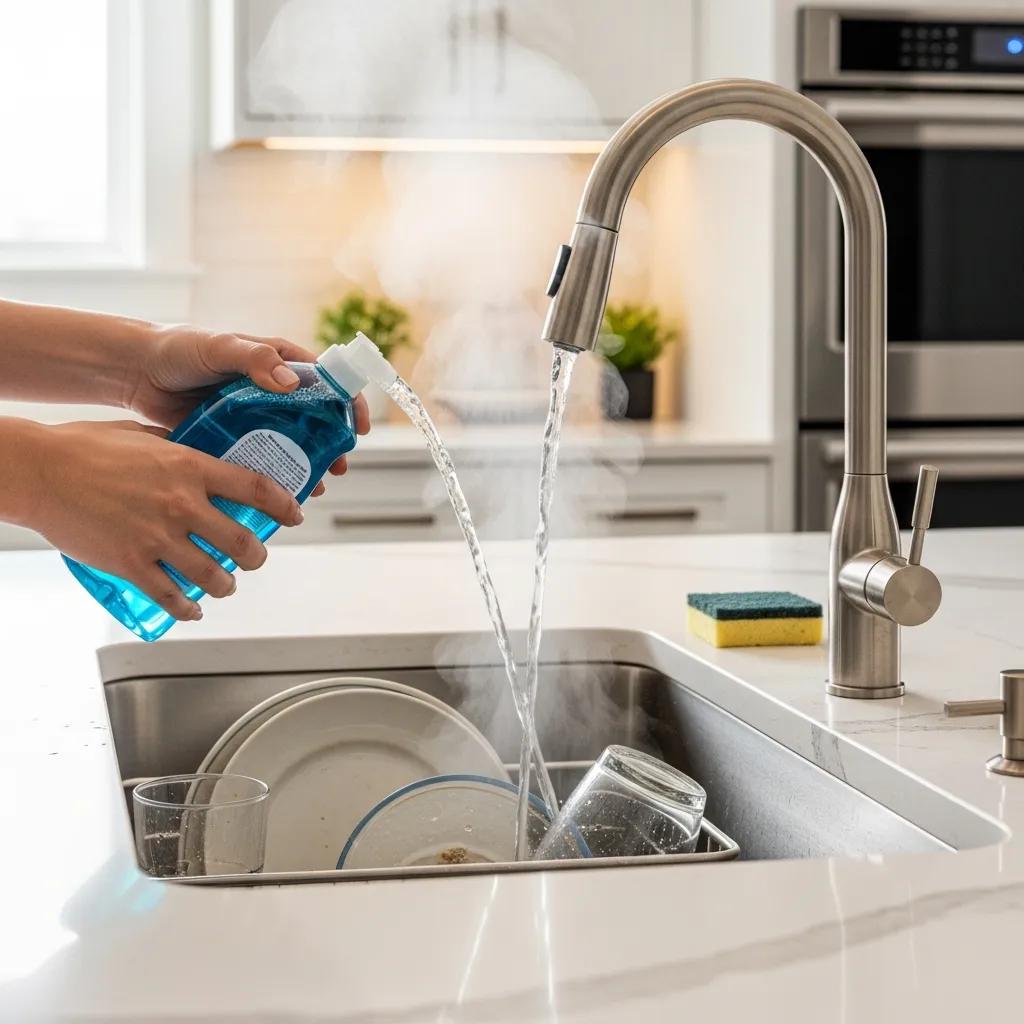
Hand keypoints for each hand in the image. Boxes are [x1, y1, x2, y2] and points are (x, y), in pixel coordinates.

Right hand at [30, 420, 305, 620]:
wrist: (38, 470)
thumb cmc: (84, 447)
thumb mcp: (145, 435)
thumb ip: (179, 449)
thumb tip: (202, 455)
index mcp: (190, 467)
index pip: (256, 489)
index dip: (284, 506)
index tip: (295, 515)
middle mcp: (182, 504)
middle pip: (243, 542)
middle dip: (256, 556)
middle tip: (255, 558)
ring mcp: (157, 537)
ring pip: (214, 576)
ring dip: (226, 585)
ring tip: (224, 584)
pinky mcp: (131, 563)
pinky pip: (171, 597)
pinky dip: (188, 608)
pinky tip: (191, 608)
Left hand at [128, 325, 370, 493]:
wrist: (135, 371)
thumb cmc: (178, 349)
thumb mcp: (219, 348)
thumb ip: (255, 359)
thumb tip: (291, 383)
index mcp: (276, 362)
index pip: (325, 380)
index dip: (347, 403)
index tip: (357, 427)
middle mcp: (271, 389)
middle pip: (315, 418)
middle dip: (331, 444)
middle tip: (338, 467)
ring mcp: (254, 415)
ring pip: (291, 442)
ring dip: (307, 464)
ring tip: (316, 486)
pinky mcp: (233, 436)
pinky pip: (261, 458)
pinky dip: (273, 475)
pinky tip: (280, 494)